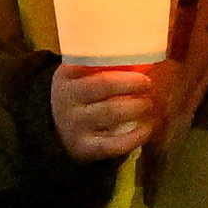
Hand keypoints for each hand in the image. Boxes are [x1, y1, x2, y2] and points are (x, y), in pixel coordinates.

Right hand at [49, 60, 163, 160]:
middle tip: (147, 84)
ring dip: (137, 106)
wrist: (59, 132)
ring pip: (112, 112)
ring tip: (148, 103)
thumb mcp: (80, 76)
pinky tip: (146, 128)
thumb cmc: (81, 96)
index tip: (139, 64)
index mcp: (66, 75)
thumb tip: (146, 58)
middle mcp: (67, 99)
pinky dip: (135, 136)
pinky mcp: (85, 148)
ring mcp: (75, 125)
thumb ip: (103, 65)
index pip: (93, 62)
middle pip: (104, 85)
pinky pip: (114, 143)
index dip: (120, 62)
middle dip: (132, 83)